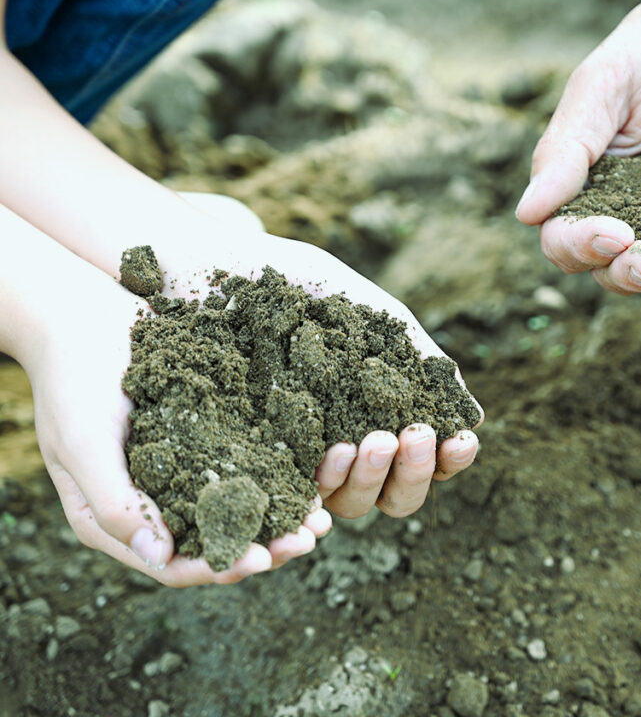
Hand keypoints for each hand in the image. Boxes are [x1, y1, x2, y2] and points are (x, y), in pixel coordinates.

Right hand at [30, 271, 331, 587]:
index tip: (264, 560)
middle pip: (217, 543)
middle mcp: (157, 504)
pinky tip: (313, 475)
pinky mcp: (210, 440)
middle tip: (310, 538)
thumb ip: (115, 503)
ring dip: (281, 519)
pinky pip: (249, 467)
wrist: (89, 316)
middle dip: (266, 547)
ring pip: (241, 511)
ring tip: (321, 516)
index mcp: (118, 520)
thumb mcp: (85, 443)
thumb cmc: (75, 380)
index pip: (174, 565)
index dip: (220, 567)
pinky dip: (280, 477)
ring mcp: (186, 472)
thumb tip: (160, 558)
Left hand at [154, 196, 482, 524]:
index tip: (459, 439)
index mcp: (370, 415)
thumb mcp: (366, 315)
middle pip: (390, 496)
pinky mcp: (244, 460)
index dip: (445, 459)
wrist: (209, 261)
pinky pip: (288, 493)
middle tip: (413, 435)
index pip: (419, 459)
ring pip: (347, 504)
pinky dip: (320, 483)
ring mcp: (291, 458)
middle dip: (413, 472)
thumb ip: (417, 362)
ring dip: (372, 479)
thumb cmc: (291, 282)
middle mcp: (336, 446)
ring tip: (370, 440)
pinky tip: (334, 449)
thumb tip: (474, 417)